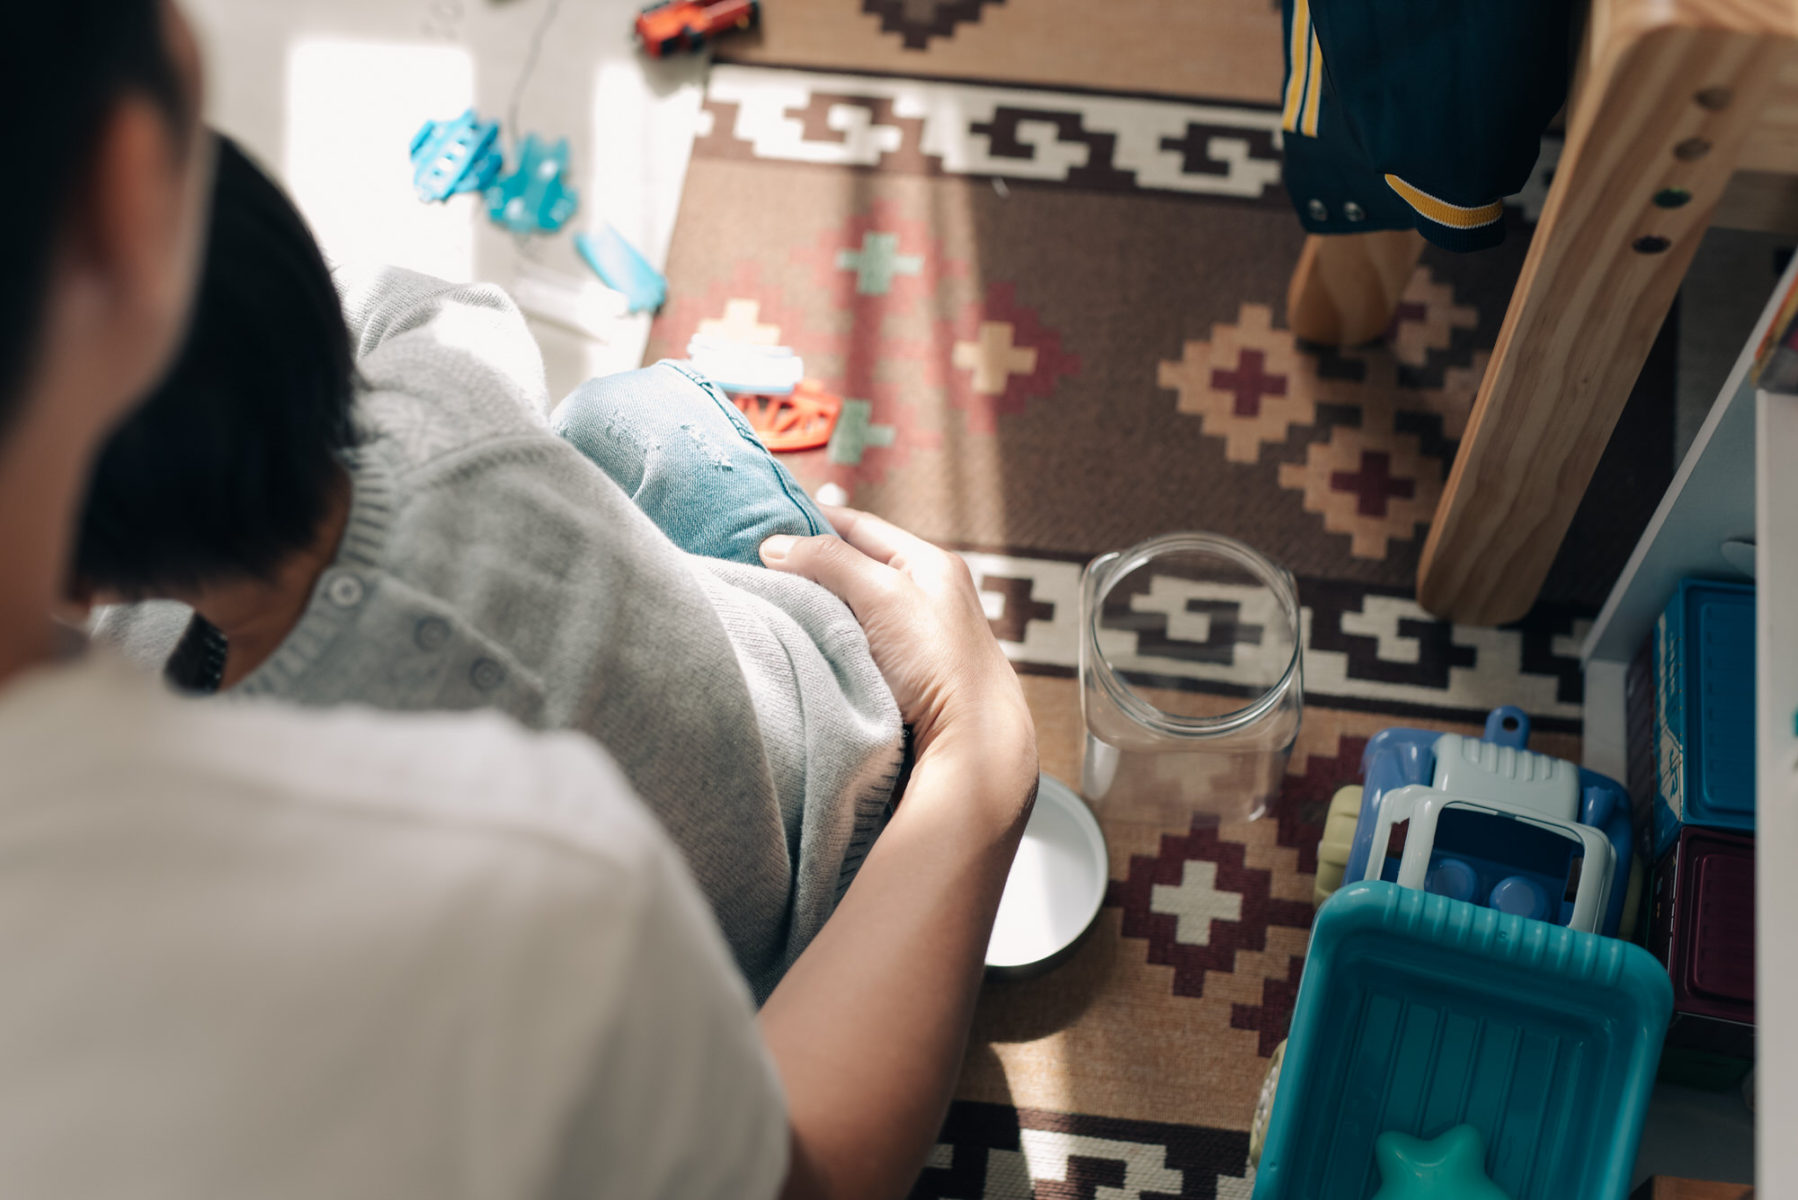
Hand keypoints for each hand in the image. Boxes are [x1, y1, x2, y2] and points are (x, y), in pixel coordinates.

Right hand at [759, 508, 1033, 773]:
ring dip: (814, 605)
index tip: (763, 529)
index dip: (810, 522)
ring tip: (769, 602)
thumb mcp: (884, 594)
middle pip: (852, 565)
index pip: (859, 527)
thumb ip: (830, 561)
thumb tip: (774, 546)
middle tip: (757, 568)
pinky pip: (852, 643)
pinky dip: (826, 638)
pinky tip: (800, 641)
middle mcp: (925, 595)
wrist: (970, 744)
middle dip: (807, 566)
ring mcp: (913, 637)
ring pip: (849, 606)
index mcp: (931, 564)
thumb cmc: (938, 662)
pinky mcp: (901, 675)